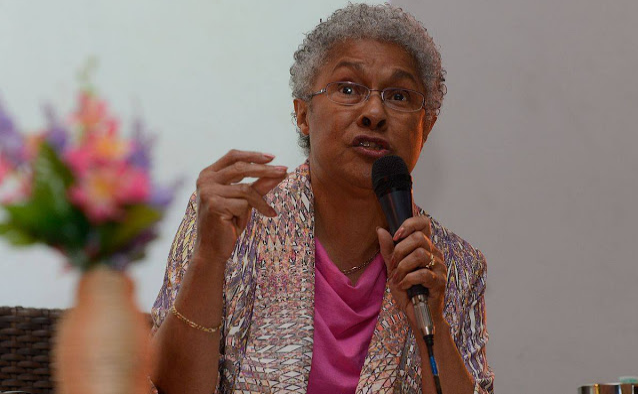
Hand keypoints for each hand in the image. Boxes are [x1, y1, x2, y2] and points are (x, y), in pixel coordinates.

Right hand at [194, 149, 286, 265]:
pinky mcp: (214, 205)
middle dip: (265, 170)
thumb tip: (280, 172)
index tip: (273, 158)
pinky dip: (249, 214)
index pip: (233, 156)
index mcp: (208, 174)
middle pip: (241, 168)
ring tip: (268, 212)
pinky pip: (243, 204)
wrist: (211, 248)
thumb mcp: (244, 200)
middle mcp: (205, 180)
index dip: (253, 155)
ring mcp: (208, 192)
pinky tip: (240, 225)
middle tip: (284, 171)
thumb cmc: (228, 223)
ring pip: (245, 190)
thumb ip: (259, 185)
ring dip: (260, 202)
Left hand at [377, 216, 446, 328]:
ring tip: (396, 279)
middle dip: (399, 251)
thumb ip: (388, 250)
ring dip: (402, 267)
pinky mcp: (440, 282)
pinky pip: (422, 273)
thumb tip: (380, 230)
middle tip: (393, 266)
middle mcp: (435, 254)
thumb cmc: (408, 291)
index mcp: (426, 247)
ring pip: (420, 254)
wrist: (418, 315)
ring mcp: (440, 267)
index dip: (409, 224)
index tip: (396, 236)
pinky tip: (403, 286)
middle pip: (418, 238)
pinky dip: (407, 280)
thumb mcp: (393, 269)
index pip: (424, 224)